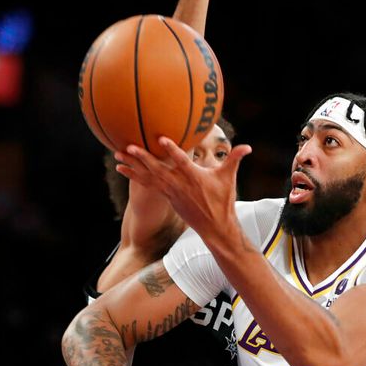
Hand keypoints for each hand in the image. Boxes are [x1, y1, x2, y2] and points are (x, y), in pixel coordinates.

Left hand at [115, 136, 251, 239]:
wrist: (215, 227)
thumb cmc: (223, 201)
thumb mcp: (229, 179)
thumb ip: (235, 159)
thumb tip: (248, 147)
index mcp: (193, 177)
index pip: (181, 161)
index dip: (171, 150)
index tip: (160, 139)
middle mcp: (179, 184)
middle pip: (157, 169)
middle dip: (142, 158)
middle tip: (128, 147)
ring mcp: (171, 191)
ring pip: (148, 177)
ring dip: (132, 166)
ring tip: (117, 156)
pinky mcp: (166, 196)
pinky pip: (147, 184)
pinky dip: (134, 176)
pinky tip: (122, 169)